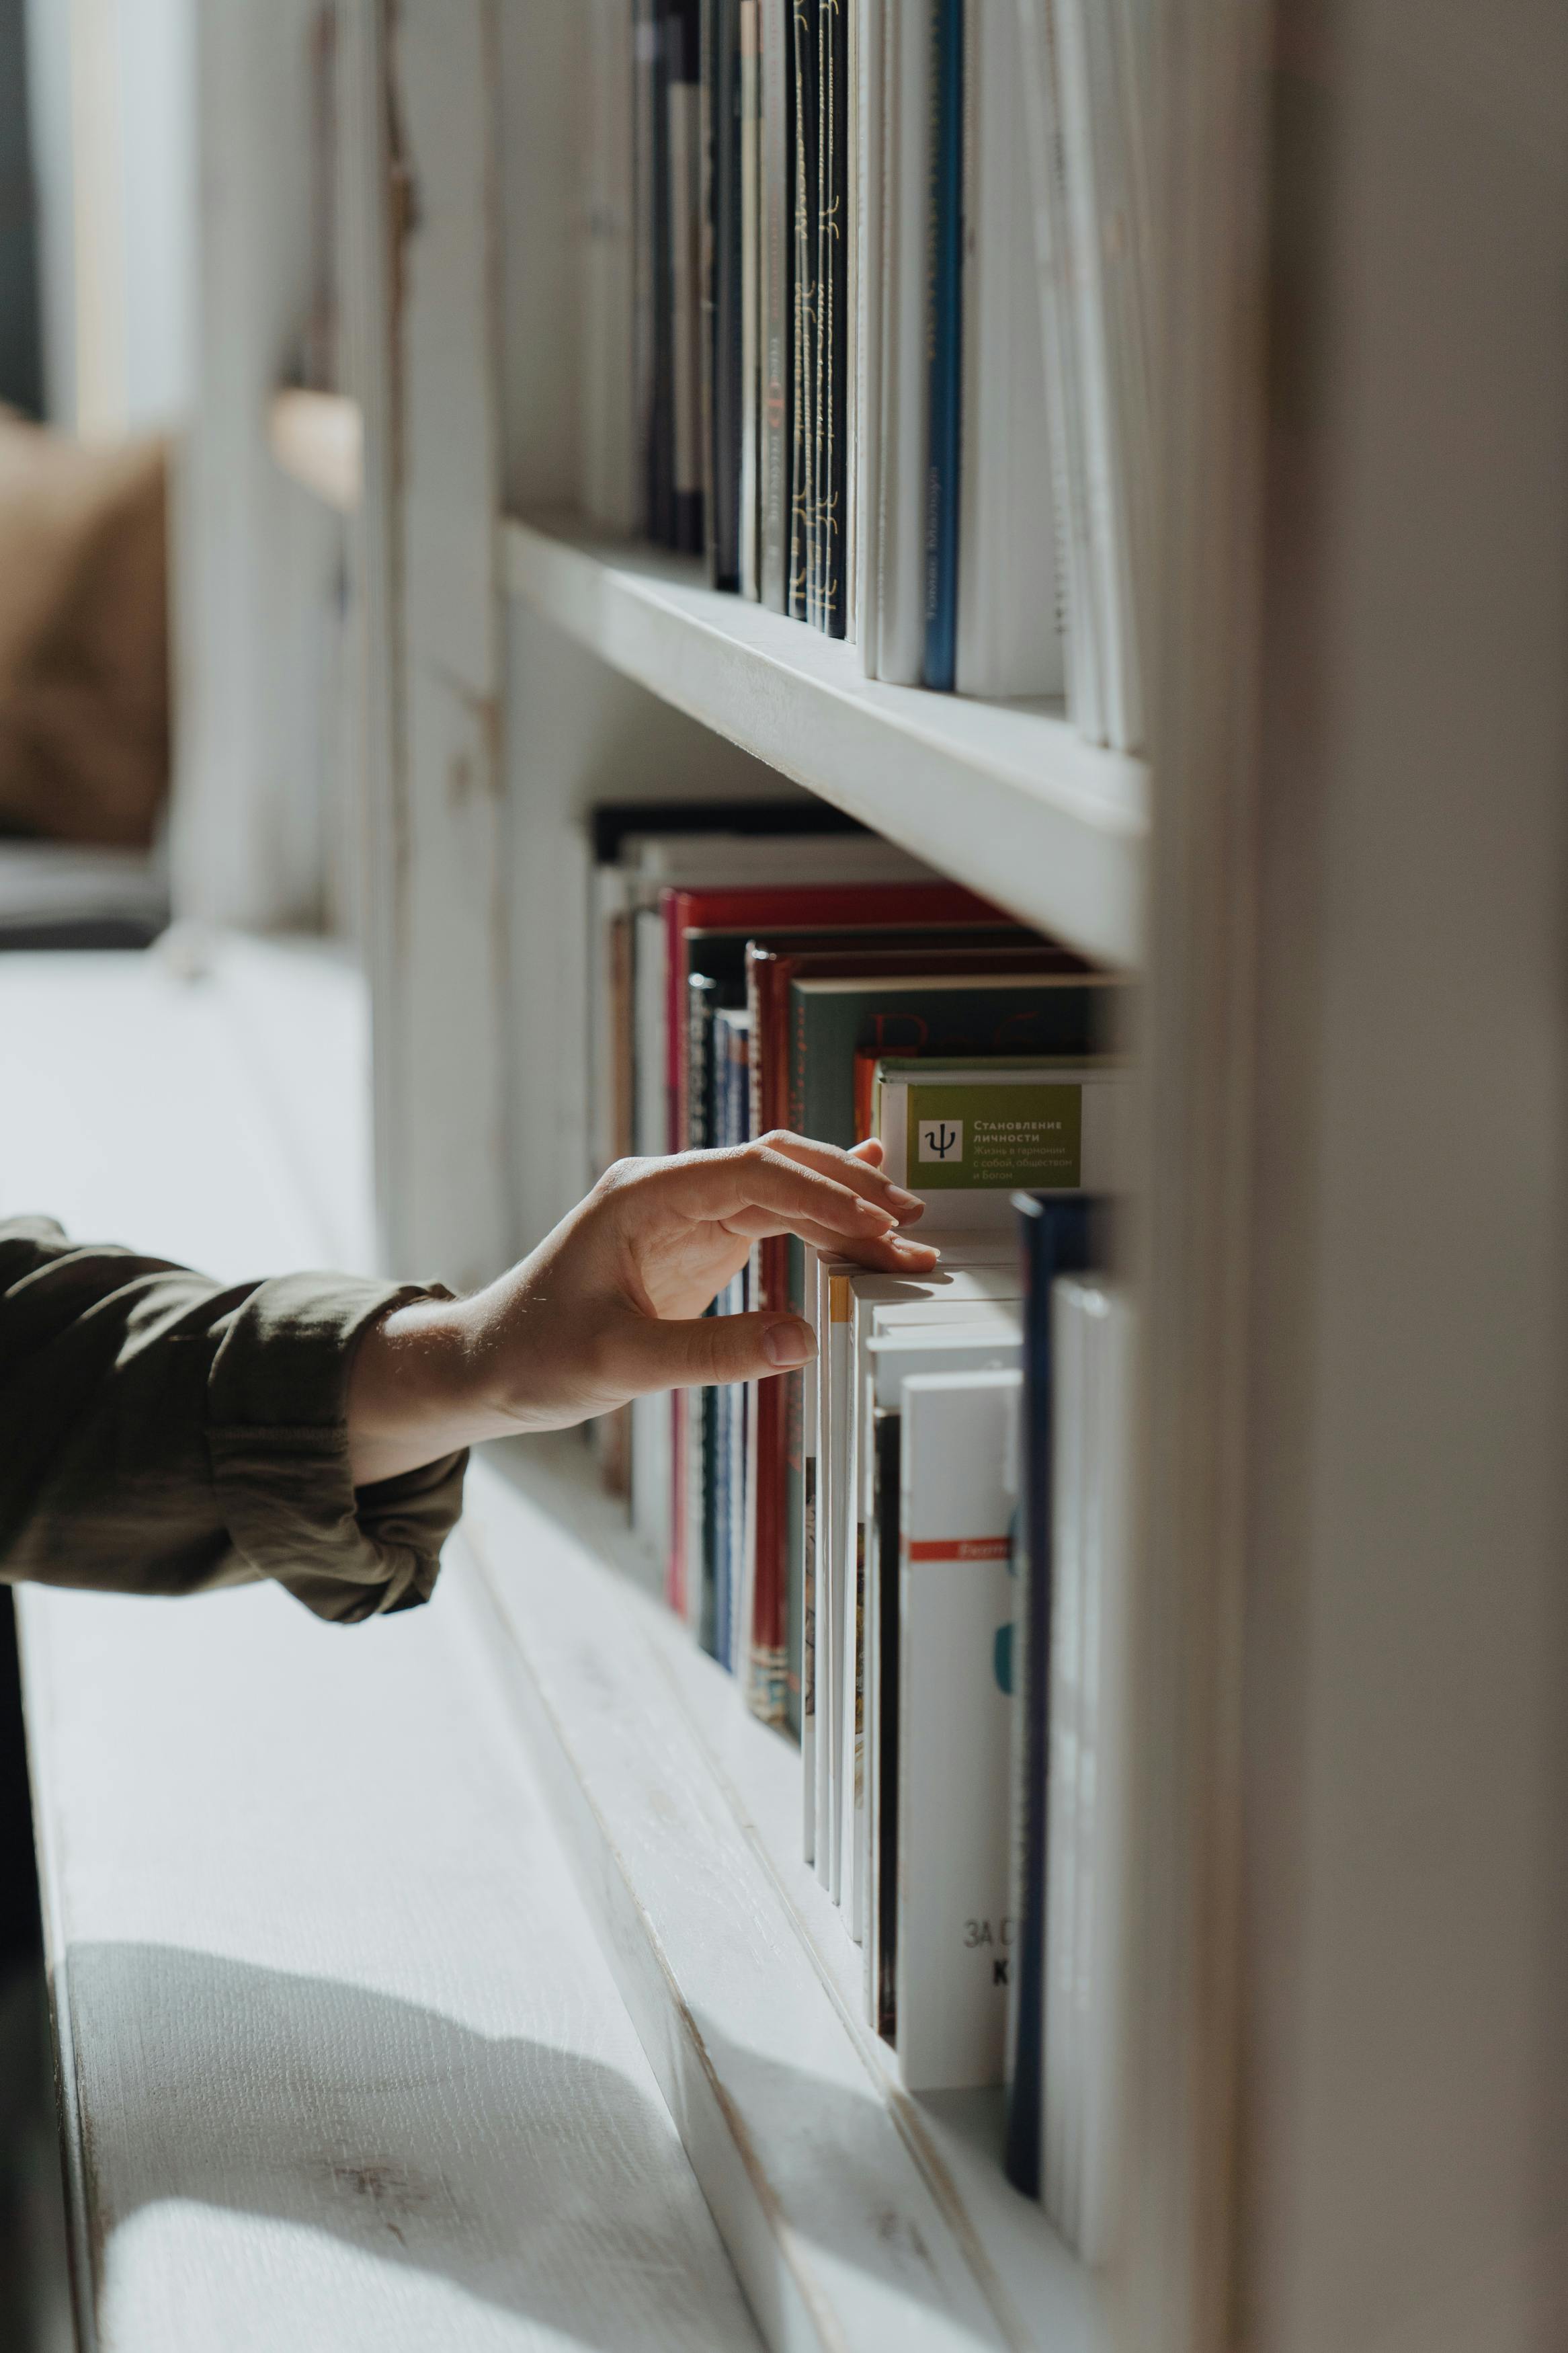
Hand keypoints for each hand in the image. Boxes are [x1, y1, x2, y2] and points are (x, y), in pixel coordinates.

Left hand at [347, 1135, 937, 1483]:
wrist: (488, 1365)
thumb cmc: (535, 1356)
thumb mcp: (621, 1363)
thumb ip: (713, 1352)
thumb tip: (802, 1339)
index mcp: (645, 1195)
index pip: (753, 1173)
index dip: (821, 1193)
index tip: (876, 1223)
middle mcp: (670, 1189)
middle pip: (778, 1166)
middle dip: (849, 1190)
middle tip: (912, 1224)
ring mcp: (685, 1212)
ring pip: (782, 1190)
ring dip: (843, 1210)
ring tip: (906, 1238)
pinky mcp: (696, 1243)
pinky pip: (771, 1219)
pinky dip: (820, 1222)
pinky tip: (865, 1210)